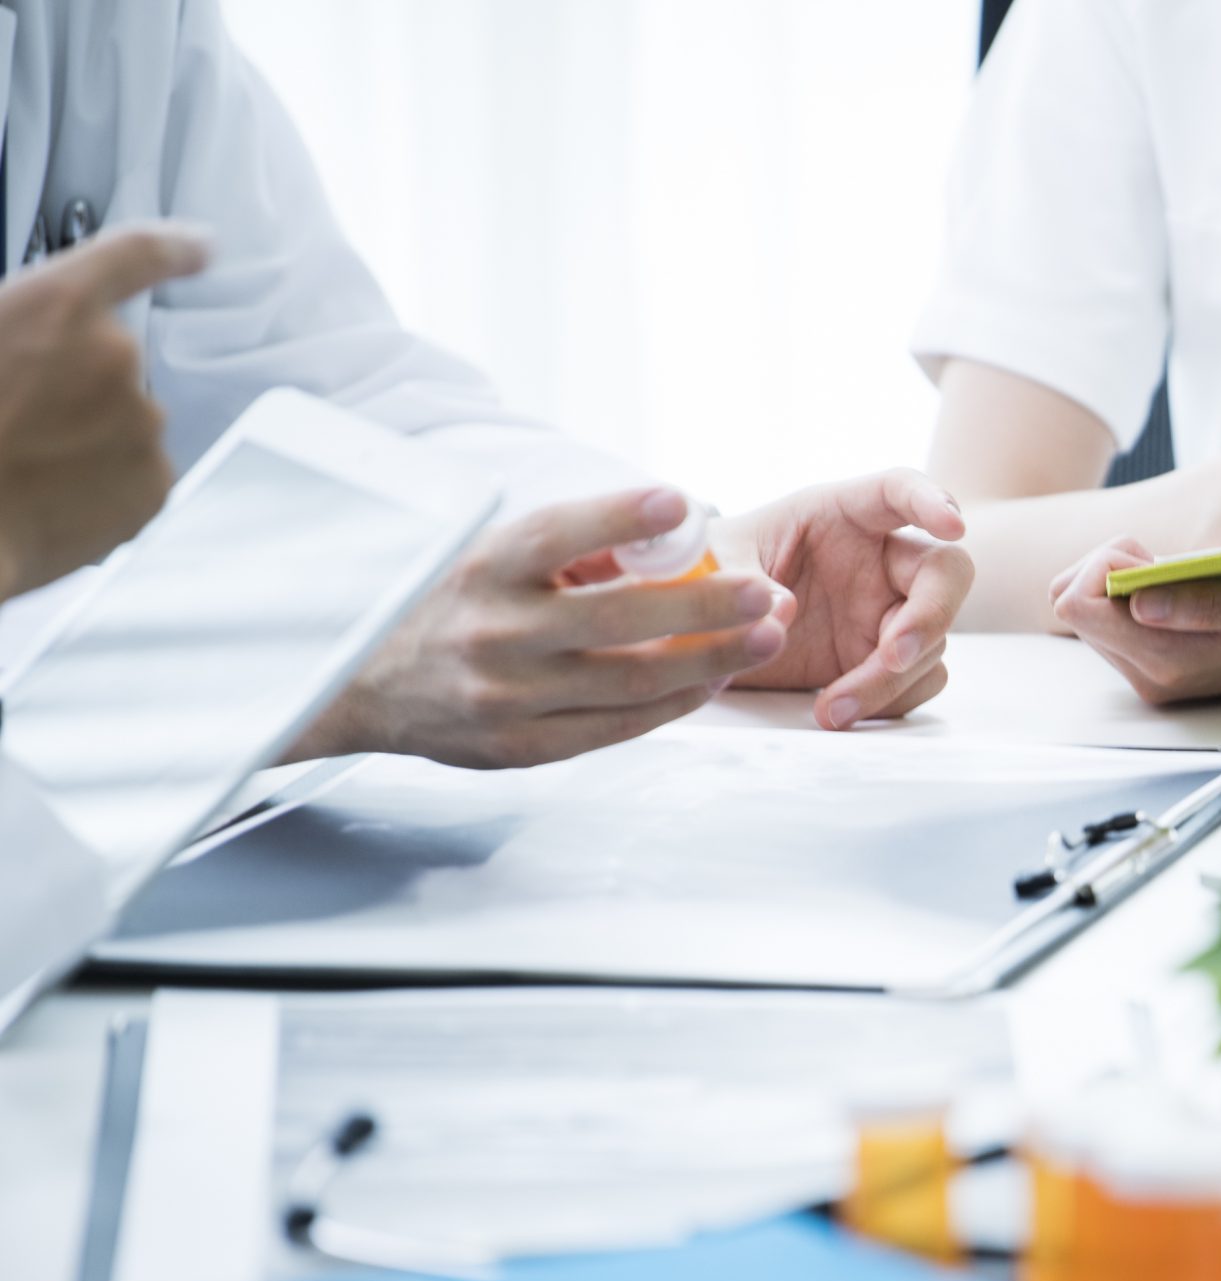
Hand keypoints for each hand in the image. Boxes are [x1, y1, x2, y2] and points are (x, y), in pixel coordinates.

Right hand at [0, 224, 210, 602]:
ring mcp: (143, 423)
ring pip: (122, 425)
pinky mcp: (155, 485)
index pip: (133, 253)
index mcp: (57, 305)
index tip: (199, 248)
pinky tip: (49, 496)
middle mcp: (115, 355)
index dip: (171, 248)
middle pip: (111, 365)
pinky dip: (99, 486)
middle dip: (74, 389)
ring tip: (25, 464)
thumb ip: (24, 323)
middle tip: (20, 418)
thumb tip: (39, 340)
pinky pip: (133, 477)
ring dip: (86, 439)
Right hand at [295, 487, 788, 768]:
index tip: (678, 501)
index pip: (555, 533)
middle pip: (616, 619)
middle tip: (765, 591)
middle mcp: (493, 632)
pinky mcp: (523, 746)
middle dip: (704, 606)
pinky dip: (674, 704)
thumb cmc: (450, 606)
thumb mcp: (487, 556)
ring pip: (631, 681)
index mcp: (482, 568)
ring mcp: (508, 696)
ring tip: (766, 636)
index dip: (617, 517)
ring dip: (710, 660)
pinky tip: (713, 681)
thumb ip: (567, 550)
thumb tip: (669, 534)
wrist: (362, 686)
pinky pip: (617, 726)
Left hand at [715, 470, 972, 728]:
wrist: (703, 629)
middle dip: (931, 615)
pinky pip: (916, 683)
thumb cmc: (717, 570)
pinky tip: (838, 711)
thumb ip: (741, 578)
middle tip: (894, 654)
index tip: (952, 523)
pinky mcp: (882, 661)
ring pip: (931, 643)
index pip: (898, 491)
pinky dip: (887, 703)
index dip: (931, 500)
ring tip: (831, 707)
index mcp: (844, 514)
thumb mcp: (716, 559)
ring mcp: (887, 613)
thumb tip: (779, 612)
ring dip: (891, 680)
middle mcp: (879, 561)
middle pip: (945, 573)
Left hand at [1051, 539, 1220, 704]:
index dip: (1104, 562)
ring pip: (1090, 613)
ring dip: (1124, 579)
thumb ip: (1204, 604)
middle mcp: (1150, 678)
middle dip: (1110, 567)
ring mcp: (1151, 676)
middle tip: (1164, 558)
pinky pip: (1113, 620)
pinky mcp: (1156, 667)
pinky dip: (1136, 593)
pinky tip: (1182, 590)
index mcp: (1169, 661)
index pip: (1077, 604)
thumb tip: (1138, 604)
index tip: (1150, 551)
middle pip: (1073, 605)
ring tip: (1182, 575)